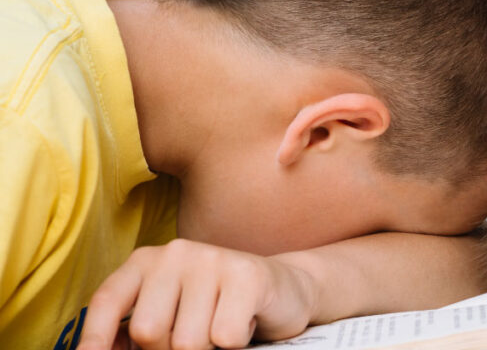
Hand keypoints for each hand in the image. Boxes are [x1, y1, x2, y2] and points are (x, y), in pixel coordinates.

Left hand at [78, 239, 318, 349]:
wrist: (286, 289)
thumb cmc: (218, 308)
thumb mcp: (171, 313)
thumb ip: (136, 330)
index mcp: (147, 261)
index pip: (108, 301)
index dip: (94, 338)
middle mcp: (177, 253)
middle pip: (148, 331)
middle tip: (193, 339)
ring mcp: (213, 261)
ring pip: (187, 342)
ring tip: (220, 327)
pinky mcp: (247, 277)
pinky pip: (224, 338)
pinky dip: (235, 344)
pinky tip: (244, 323)